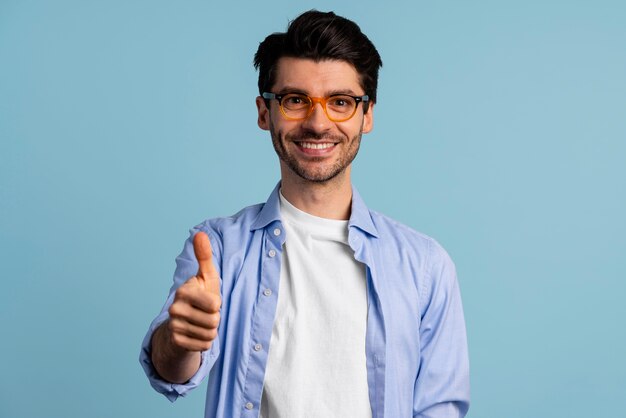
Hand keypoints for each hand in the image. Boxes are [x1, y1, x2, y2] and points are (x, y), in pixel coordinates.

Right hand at [167, 232, 221, 351]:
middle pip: (214, 321)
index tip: (208, 299)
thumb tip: (200, 233)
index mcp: (184, 291)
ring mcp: (174, 326)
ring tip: (201, 323)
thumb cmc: (200, 296)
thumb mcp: (206, 276)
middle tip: (205, 313)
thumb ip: (204, 256)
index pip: (214, 304)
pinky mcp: (176, 342)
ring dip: (211, 330)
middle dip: (215, 319)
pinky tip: (196, 334)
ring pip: (210, 334)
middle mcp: (175, 308)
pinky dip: (205, 342)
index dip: (217, 304)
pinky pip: (204, 345)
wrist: (182, 323)